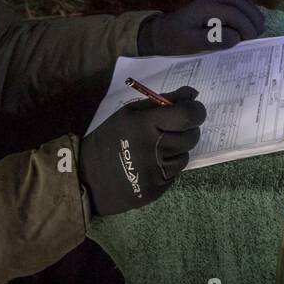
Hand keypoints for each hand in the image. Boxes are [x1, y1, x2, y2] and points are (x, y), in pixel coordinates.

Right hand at [78, 86, 205, 216]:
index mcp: (145, 124)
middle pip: (191, 136)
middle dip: (187, 131)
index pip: (188, 115)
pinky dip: (167, 167)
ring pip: (185, 156)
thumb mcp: (130, 112)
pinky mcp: (156, 189)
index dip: (196, 111)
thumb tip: (193, 94)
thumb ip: (163, 101)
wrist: (88, 177)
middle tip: (170, 130)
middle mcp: (153, 148)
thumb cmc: (110, 137)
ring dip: (176, 150)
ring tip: (155, 149)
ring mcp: (156, 172)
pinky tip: (150, 165)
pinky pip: (175, 174)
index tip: (192, 111)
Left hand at [139, 0, 263, 55]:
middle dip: (252, 17)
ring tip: (258, 28)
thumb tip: (235, 38)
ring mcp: (213, 2)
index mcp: (206, 8)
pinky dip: (245, 12)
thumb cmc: (172, 40)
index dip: (246, 26)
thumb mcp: (189, 43)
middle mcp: (211, 1)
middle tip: (259, 34)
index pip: (233, 13)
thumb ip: (212, 40)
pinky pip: (234, 5)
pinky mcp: (213, 7)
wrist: (158, 34)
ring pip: (239, 1)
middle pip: (239, 3)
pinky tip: (249, 24)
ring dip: (251, 13)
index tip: (251, 40)